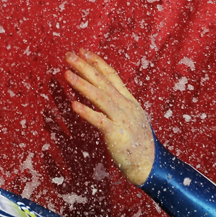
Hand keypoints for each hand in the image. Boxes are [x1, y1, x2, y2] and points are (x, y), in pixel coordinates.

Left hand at [64, 50, 154, 185]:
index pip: (112, 76)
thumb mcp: (132, 119)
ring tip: (66, 73)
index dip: (97, 62)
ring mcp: (121, 119)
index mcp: (129, 101)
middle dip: (85, 66)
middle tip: (69, 55)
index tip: (83, 52)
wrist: (149, 165)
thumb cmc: (138, 144)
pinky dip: (86, 112)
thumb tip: (106, 96)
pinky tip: (74, 105)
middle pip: (102, 81)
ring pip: (99, 97)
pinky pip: (99, 120)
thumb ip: (119, 106)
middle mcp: (125, 106)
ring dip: (82, 84)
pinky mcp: (115, 134)